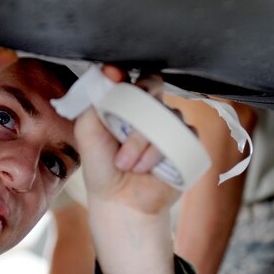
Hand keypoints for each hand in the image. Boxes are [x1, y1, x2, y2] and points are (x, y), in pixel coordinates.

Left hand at [74, 66, 187, 273]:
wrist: (121, 202)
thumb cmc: (103, 168)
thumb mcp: (88, 132)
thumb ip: (94, 102)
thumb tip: (109, 73)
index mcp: (126, 102)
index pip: (132, 74)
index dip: (124, 72)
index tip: (113, 75)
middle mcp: (149, 109)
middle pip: (153, 84)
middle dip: (136, 106)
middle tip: (119, 131)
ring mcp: (169, 125)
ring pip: (165, 113)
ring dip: (142, 140)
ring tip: (128, 164)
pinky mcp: (186, 142)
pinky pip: (183, 132)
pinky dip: (161, 151)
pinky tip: (147, 169)